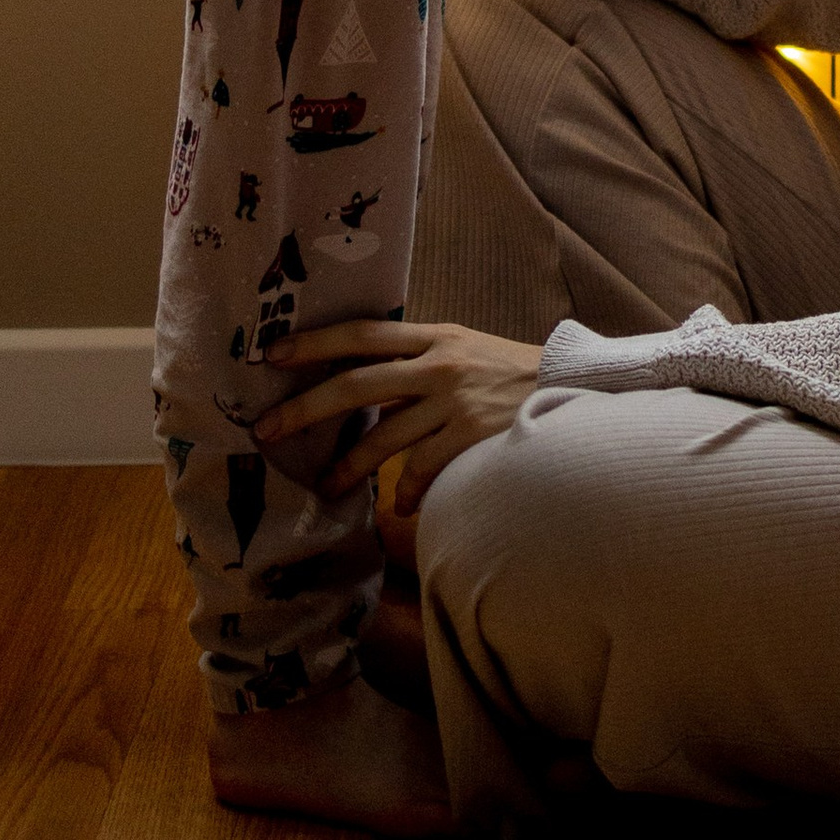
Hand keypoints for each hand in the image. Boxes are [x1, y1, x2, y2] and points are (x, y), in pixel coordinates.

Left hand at [254, 316, 543, 505]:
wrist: (572, 386)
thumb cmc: (509, 372)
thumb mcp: (463, 349)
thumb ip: (417, 362)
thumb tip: (361, 384)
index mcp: (434, 336)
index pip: (361, 334)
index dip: (314, 343)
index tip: (271, 354)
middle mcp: (439, 365)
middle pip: (357, 385)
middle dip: (305, 409)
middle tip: (267, 430)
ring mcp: (455, 402)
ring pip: (384, 438)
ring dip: (349, 467)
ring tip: (327, 486)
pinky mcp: (471, 437)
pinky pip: (422, 470)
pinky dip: (406, 491)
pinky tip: (400, 505)